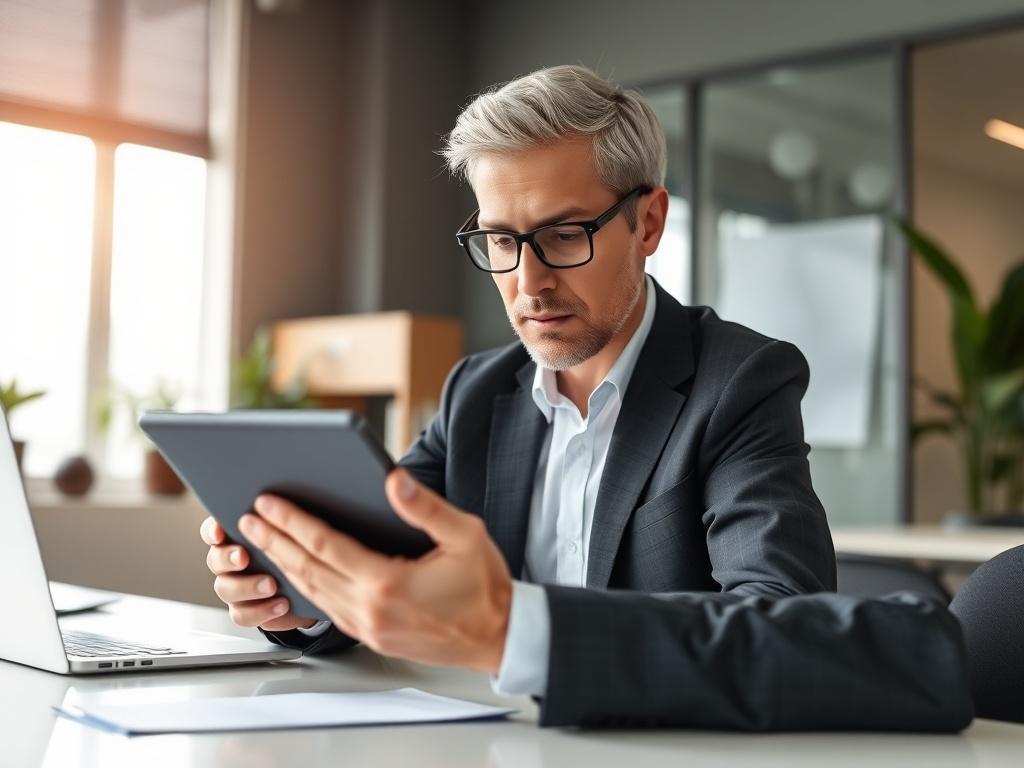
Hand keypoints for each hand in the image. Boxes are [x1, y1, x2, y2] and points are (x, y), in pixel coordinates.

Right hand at [199, 516, 316, 631]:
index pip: (213, 530)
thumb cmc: (297, 549)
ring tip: (272, 584)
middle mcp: (229, 561)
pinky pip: (241, 615)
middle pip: (215, 560)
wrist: (311, 584)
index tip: (220, 531)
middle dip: (227, 558)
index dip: (212, 531)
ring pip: (225, 589)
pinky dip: (261, 611)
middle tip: (243, 557)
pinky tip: (282, 604)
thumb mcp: (291, 531)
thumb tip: (280, 505)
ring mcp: (234, 587)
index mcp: (235, 537)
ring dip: (247, 587)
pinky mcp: (244, 610)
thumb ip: (279, 521)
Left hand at [238, 469, 512, 674]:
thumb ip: (425, 507)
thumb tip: (393, 481)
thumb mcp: (465, 535)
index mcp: (388, 584)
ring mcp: (368, 628)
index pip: (325, 546)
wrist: (499, 636)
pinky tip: (296, 572)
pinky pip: (327, 608)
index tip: (268, 503)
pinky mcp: (372, 637)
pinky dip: (305, 586)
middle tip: (247, 518)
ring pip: (312, 592)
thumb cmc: (485, 587)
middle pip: (307, 570)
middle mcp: (370, 611)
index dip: (292, 522)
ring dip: (284, 564)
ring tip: (262, 540)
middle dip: (274, 541)